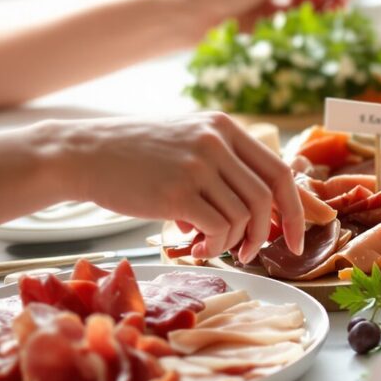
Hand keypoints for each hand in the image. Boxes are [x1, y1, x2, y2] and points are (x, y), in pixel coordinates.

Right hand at [43, 112, 304, 262]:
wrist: (82, 154)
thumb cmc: (136, 156)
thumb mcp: (187, 143)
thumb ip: (223, 168)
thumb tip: (259, 215)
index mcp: (224, 127)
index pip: (279, 170)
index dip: (295, 207)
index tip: (298, 236)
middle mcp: (216, 141)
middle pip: (268, 197)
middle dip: (268, 233)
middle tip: (252, 253)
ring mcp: (197, 165)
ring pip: (244, 216)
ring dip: (235, 242)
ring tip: (213, 247)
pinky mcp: (176, 192)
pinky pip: (218, 228)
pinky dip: (216, 245)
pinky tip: (198, 248)